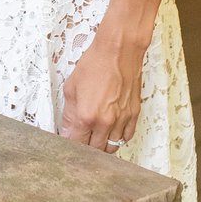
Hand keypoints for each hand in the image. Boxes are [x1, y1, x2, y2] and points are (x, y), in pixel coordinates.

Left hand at [59, 35, 143, 152]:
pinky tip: (110, 131)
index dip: (71, 145)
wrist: (119, 51)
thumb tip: (67, 131)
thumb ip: (69, 114)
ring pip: (112, 147)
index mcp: (87, 116)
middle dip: (86, 147)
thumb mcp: (71, 87)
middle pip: (95, 150)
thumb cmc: (95, 64)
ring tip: (95, 136)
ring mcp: (121, 120)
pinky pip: (126, 138)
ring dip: (102, 145)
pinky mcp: (133, 115)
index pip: (77, 144)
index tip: (69, 141)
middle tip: (81, 138)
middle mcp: (106, 122)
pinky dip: (117, 138)